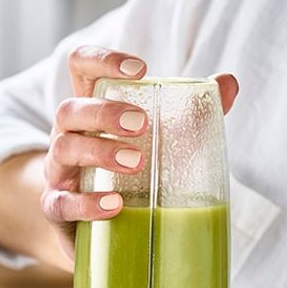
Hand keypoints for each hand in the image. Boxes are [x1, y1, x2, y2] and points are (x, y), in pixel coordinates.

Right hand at [41, 45, 239, 266]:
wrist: (104, 228)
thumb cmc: (131, 173)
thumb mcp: (161, 141)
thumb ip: (192, 113)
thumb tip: (229, 82)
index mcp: (91, 110)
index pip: (81, 67)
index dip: (102, 59)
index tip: (140, 70)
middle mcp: (68, 135)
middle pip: (69, 109)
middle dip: (103, 112)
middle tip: (142, 123)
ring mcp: (58, 172)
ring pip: (63, 150)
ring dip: (99, 151)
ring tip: (136, 162)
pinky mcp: (57, 209)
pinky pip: (61, 202)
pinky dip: (87, 203)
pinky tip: (115, 206)